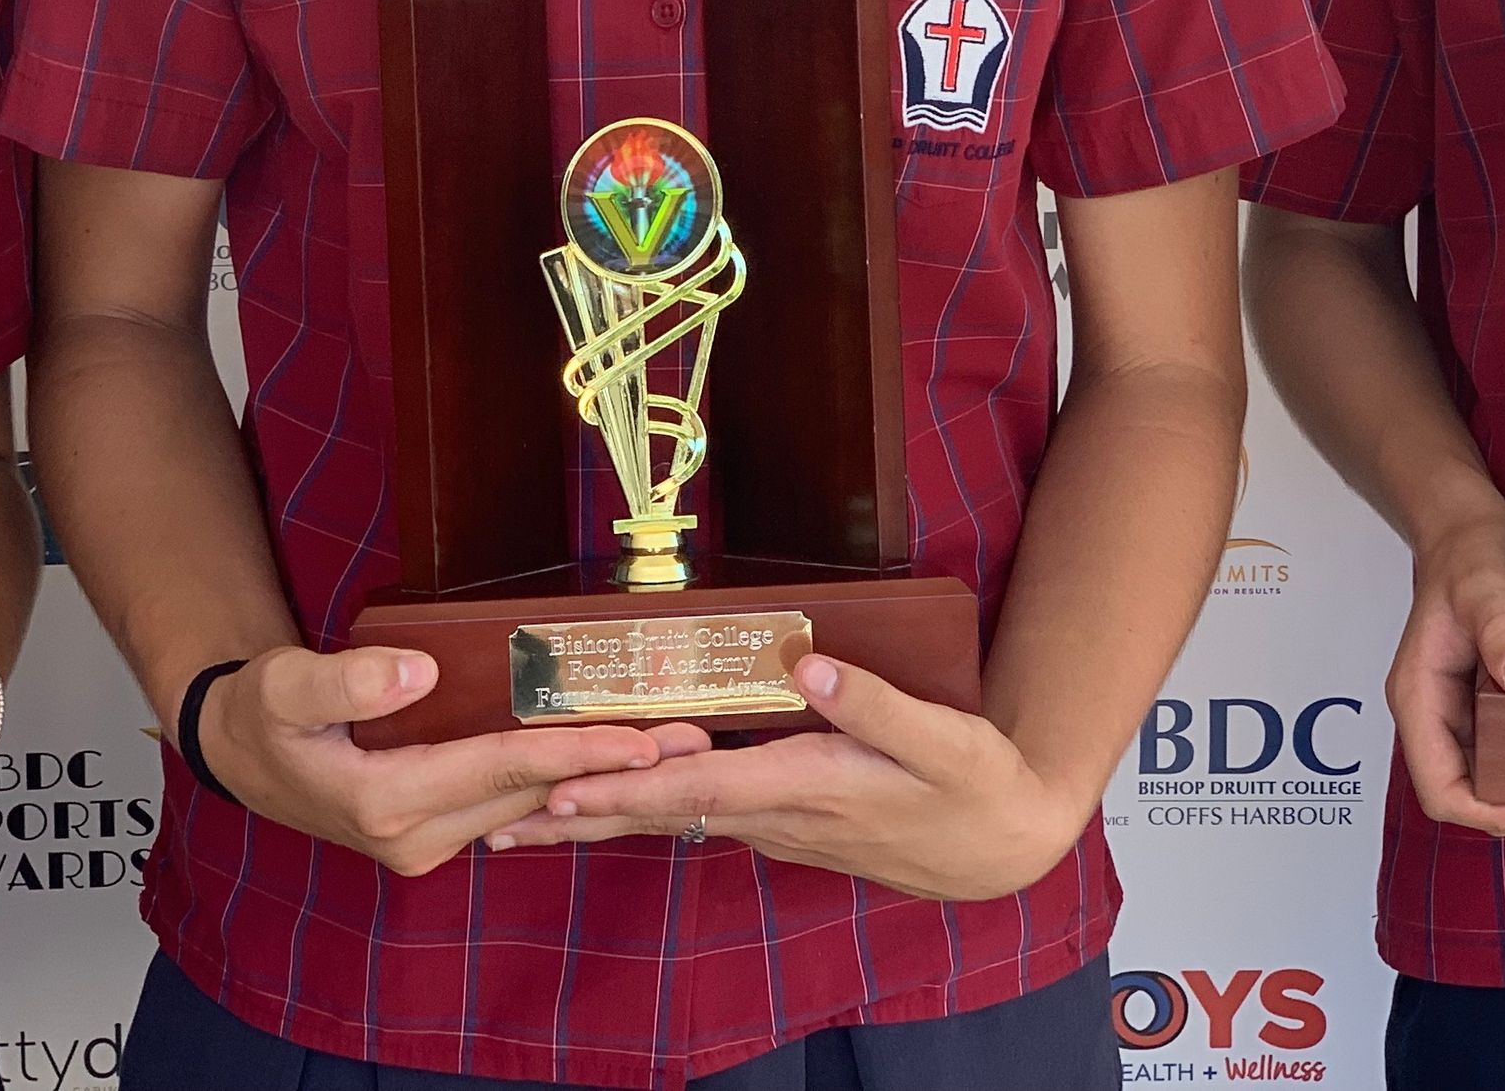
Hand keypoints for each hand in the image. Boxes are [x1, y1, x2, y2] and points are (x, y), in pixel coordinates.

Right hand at [199, 645, 710, 876]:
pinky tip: (607, 759)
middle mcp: (416, 835)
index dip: (575, 752)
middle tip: (691, 735)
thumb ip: (345, 680)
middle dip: (613, 765)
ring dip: (597, 775)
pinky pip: (509, 801)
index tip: (640, 742)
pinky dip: (560, 779)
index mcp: (387, 803)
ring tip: (672, 742)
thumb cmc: (261, 712)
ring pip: (529, 802)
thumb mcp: (284, 687)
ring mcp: (427, 839)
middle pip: (534, 793)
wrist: (238, 749)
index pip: (503, 771)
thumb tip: (415, 675)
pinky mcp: (434, 828)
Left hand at [490, 655, 1086, 900]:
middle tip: (499, 826)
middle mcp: (779, 813)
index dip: (621, 787)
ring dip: (605, 818)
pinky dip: (650, 808)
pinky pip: (701, 812)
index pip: (693, 788)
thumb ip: (874, 701)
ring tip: (533, 817)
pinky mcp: (790, 817)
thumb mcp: (941, 737)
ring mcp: (781, 822)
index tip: (554, 791)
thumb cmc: (976, 784)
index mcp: (805, 787)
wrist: (1005, 840)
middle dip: (580, 818)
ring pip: (674, 818)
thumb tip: (806, 664)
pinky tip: (621, 801)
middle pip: (661, 814)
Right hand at [1392, 510, 1504, 836]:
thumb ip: (1503, 629)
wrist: (1466, 530)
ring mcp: (1455, 710)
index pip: (1440, 789)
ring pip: (1484, 779)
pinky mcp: (1478, 703)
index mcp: (1419, 696)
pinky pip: (1502, 752)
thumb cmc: (1468, 554)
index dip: (1490, 811)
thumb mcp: (1486, 586)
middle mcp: (1432, 712)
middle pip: (1464, 793)